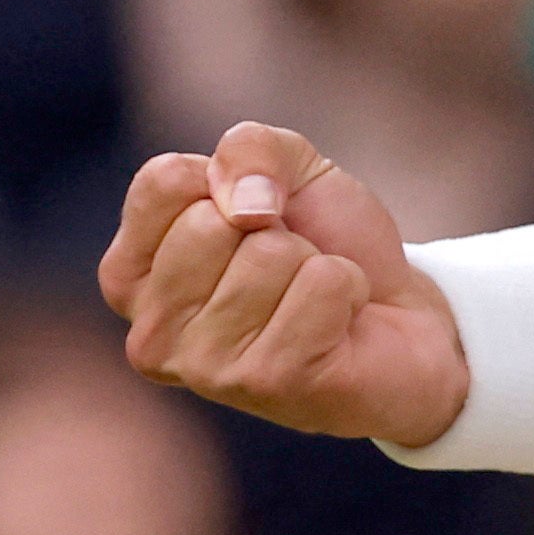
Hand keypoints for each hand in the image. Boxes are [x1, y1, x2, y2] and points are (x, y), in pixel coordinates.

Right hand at [100, 122, 468, 445]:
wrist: (401, 313)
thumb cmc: (324, 241)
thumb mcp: (285, 166)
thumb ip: (249, 148)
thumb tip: (244, 206)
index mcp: (131, 276)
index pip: (163, 181)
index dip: (232, 179)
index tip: (254, 217)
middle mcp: (152, 334)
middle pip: (209, 223)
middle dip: (274, 228)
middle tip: (289, 269)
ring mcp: (206, 369)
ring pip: (267, 256)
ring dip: (313, 264)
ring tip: (314, 300)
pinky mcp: (269, 386)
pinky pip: (320, 287)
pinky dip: (348, 288)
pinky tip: (340, 325)